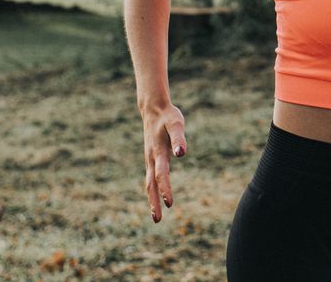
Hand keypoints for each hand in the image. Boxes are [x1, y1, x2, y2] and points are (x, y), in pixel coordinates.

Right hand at [140, 102, 185, 222]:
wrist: (153, 109)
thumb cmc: (168, 117)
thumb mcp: (176, 124)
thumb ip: (179, 138)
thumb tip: (181, 153)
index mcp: (158, 152)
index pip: (161, 174)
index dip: (165, 188)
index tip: (169, 203)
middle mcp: (151, 158)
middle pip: (151, 184)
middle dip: (154, 202)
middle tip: (157, 220)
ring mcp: (149, 159)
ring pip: (149, 183)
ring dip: (152, 199)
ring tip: (156, 217)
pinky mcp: (151, 159)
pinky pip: (150, 178)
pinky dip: (152, 190)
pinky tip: (156, 198)